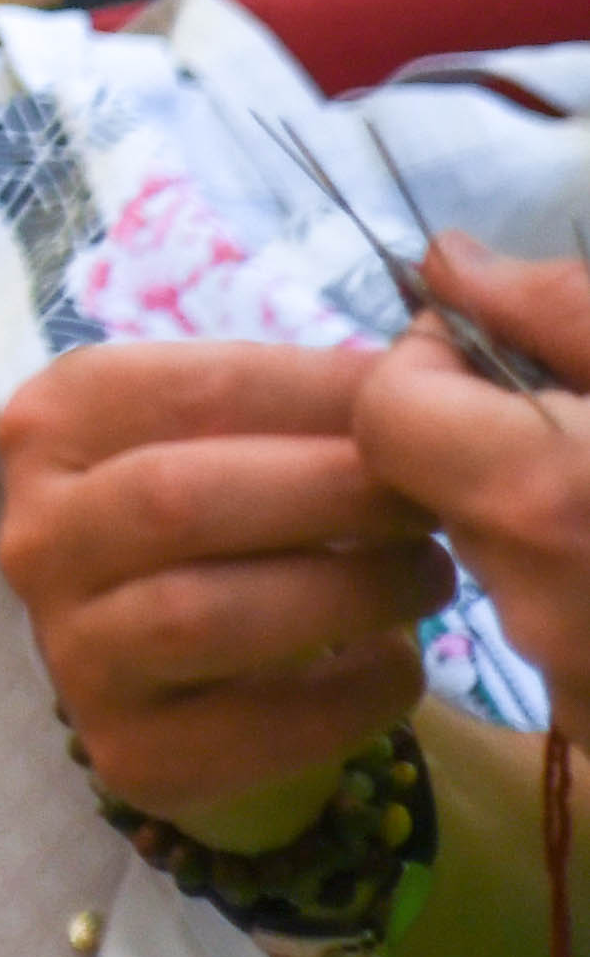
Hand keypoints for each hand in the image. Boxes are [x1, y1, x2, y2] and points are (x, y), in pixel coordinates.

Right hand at [2, 334, 447, 826]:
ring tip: (429, 577)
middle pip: (179, 499)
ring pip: (203, 613)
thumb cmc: (231, 529)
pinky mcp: (128, 750)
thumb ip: (308, 403)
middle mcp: (34, 535)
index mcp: (52, 426)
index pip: (185, 389)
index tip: (419, 402)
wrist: (187, 680)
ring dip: (346, 590)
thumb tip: (431, 361)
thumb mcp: (242, 440)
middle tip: (432, 497)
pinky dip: (349, 692)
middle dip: (331, 493)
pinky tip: (397, 661)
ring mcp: (68, 650)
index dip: (316, 393)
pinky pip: (253, 724)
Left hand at [361, 239, 589, 691]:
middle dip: (473, 447)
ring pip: (490, 570)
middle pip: (425, 492)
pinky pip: (551, 646)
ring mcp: (574, 694)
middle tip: (561, 424)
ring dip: (527, 523)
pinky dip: (574, 600)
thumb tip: (445, 262)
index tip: (496, 358)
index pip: (385, 413)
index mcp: (549, 498)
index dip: (432, 370)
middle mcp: (540, 609)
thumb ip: (559, 309)